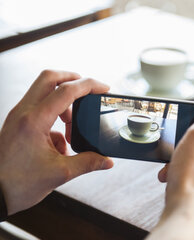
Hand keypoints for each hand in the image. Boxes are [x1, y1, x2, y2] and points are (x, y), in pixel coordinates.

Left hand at [0, 70, 113, 214]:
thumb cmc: (18, 184)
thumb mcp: (60, 174)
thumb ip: (88, 163)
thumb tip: (107, 161)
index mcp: (35, 120)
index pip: (66, 91)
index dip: (89, 85)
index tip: (104, 88)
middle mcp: (24, 112)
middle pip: (49, 78)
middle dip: (72, 78)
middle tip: (88, 90)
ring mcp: (18, 116)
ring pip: (43, 92)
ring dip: (64, 103)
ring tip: (72, 127)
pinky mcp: (17, 123)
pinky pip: (40, 109)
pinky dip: (54, 119)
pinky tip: (59, 144)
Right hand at [148, 101, 193, 239]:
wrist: (187, 213)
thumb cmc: (193, 177)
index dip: (193, 126)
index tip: (182, 130)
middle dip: (182, 149)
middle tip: (174, 153)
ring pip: (193, 164)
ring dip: (178, 164)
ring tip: (171, 171)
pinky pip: (190, 180)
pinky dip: (180, 179)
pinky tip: (174, 182)